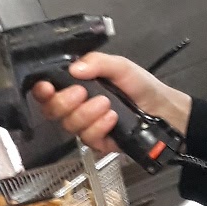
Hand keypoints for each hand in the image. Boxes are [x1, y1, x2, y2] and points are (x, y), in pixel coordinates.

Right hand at [32, 52, 191, 158]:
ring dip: (87, 113)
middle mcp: (77, 106)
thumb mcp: (121, 66)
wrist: (164, 109)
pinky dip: (99, 127)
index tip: (47, 87)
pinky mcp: (98, 142)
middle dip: (65, 101)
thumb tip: (74, 69)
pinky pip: (88, 138)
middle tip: (83, 93)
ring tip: (108, 105)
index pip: (48, 90)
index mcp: (76, 85)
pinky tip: (113, 118)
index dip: (42, 91)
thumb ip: (98, 63)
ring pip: (70, 125)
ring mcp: (87, 126)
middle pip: (53, 110)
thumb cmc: (141, 85)